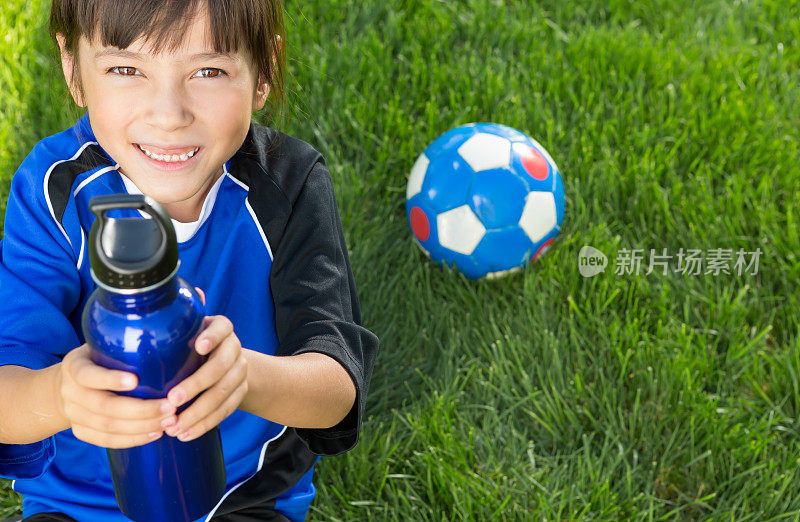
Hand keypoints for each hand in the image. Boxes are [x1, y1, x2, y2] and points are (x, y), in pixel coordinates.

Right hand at [56, 344, 175, 447]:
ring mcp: (74, 415)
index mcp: (75, 367)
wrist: (64, 386)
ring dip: (142, 427)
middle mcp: (71, 392)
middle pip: (105, 406)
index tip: (135, 380)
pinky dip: (133, 439)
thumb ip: (121, 346)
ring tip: (168, 421)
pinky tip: (155, 433)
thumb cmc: (96, 361)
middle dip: (141, 409)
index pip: (89, 375)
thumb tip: (163, 339)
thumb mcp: (100, 348)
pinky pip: (107, 440)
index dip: (110, 379)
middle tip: (169, 406)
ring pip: (109, 426)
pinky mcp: (81, 431)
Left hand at [161, 288, 248, 441]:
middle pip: (221, 368)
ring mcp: (240, 372)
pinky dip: (205, 424)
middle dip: (196, 386)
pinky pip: (226, 411)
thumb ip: (177, 317)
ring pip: (224, 394)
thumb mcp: (189, 327)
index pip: (222, 328)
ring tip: (173, 426)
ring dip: (198, 412)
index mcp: (222, 328)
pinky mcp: (240, 393)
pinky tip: (186, 434)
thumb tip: (160, 295)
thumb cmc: (193, 343)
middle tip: (171, 400)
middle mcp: (235, 348)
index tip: (197, 346)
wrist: (226, 363)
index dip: (212, 337)